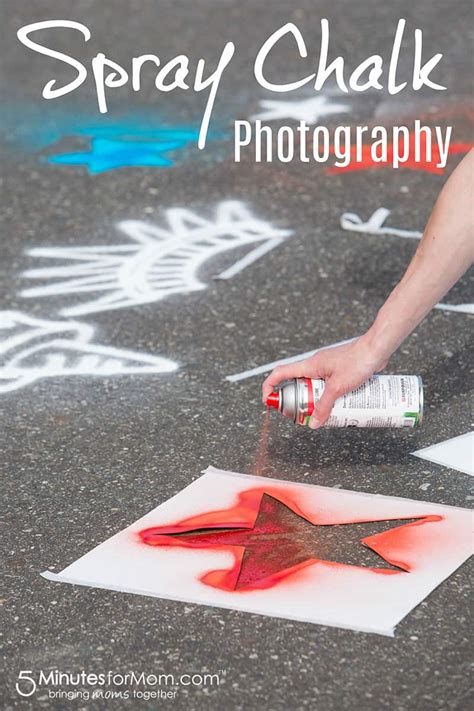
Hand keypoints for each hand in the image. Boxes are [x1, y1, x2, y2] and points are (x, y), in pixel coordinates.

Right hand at [261, 337, 388, 428]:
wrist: (377, 349)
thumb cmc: (358, 361)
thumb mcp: (338, 388)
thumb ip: (324, 406)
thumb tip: (313, 422)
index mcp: (309, 365)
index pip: (280, 373)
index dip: (270, 386)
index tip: (268, 400)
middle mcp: (315, 365)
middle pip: (297, 384)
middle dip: (297, 401)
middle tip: (302, 414)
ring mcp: (327, 367)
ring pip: (314, 386)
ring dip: (315, 400)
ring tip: (323, 413)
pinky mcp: (338, 369)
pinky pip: (327, 385)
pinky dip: (328, 396)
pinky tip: (339, 404)